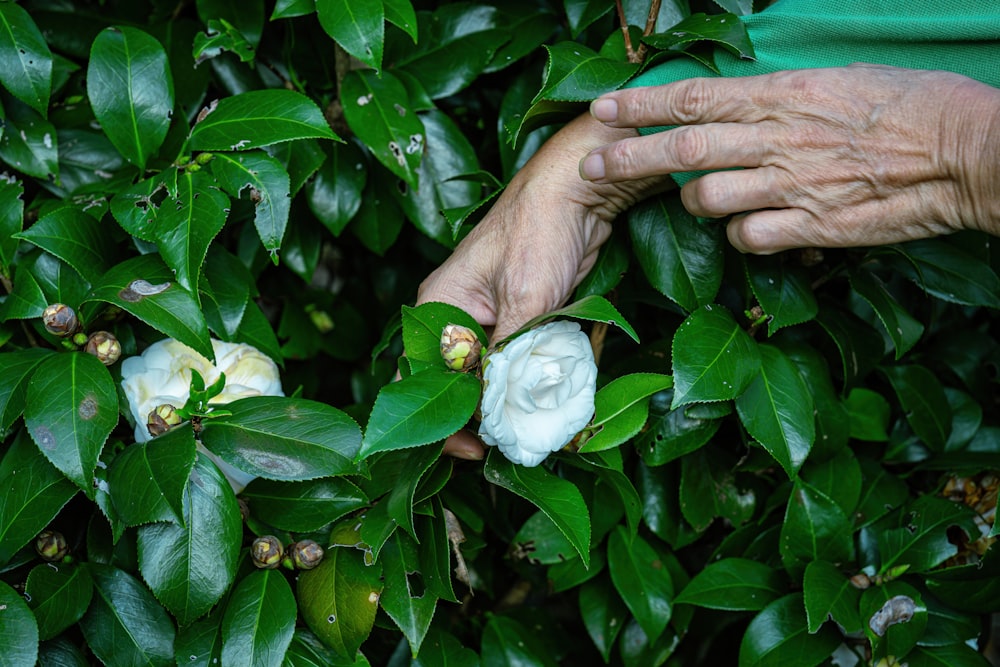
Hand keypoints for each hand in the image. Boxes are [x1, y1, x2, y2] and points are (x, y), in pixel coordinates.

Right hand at [417, 114, 667, 457]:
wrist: (578, 190)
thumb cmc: (540, 232)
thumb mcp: (525, 303)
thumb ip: (507, 360)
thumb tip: (501, 414)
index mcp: (438, 307)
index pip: (420, 380)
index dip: (443, 422)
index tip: (478, 449)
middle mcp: (453, 315)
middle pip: (452, 383)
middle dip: (479, 417)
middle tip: (509, 443)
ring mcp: (485, 317)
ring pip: (484, 376)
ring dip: (506, 402)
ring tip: (531, 425)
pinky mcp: (515, 317)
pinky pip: (511, 361)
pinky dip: (525, 381)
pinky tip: (545, 398)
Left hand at [580, 64, 999, 252]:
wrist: (964, 150)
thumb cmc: (908, 104)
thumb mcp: (836, 81)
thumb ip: (779, 98)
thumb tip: (740, 106)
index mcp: (782, 94)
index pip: (693, 98)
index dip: (640, 106)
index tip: (602, 110)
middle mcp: (777, 138)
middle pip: (682, 150)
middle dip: (627, 158)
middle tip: (591, 164)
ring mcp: (792, 185)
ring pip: (706, 200)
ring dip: (692, 202)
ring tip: (699, 199)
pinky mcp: (812, 226)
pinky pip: (747, 239)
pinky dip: (738, 236)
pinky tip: (749, 228)